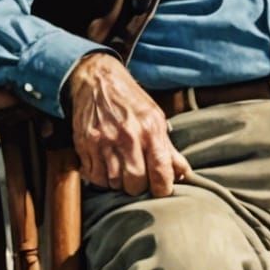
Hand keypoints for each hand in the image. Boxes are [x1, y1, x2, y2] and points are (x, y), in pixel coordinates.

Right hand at [66, 53, 190, 196]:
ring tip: (122, 170)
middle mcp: (127, 137)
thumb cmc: (130, 100)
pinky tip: (106, 167)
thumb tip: (184, 174)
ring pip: (114, 183)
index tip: (162, 188)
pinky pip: (94, 176)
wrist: (98, 80)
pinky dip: (101, 178)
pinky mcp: (85, 145)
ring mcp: (103, 141)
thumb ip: (169, 149)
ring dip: (119, 183)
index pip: (160, 173)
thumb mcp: (156, 118)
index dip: (163, 188)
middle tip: (139, 178)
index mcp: (150, 130)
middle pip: (135, 184)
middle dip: (139, 187)